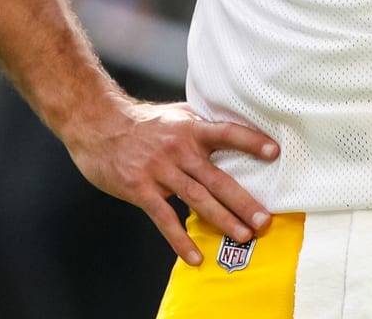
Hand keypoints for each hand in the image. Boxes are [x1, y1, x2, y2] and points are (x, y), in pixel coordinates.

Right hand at [64, 94, 279, 265]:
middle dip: (243, 201)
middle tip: (264, 221)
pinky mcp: (141, 189)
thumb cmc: (141, 121)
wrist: (97, 124)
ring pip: (197, 199)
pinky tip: (195, 256)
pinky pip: (165, 219)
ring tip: (242, 235)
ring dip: (222, 220)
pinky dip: (180, 240)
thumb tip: (232, 134)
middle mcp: (178, 149)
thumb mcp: (176, 115)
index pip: (226, 133)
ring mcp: (160, 170)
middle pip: (217, 178)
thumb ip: (201, 127)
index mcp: (190, 128)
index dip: (250, 141)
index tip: (274, 152)